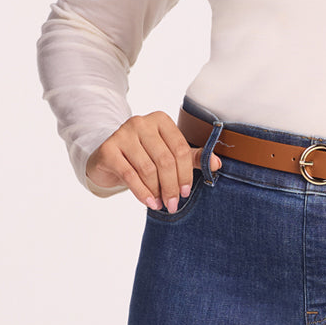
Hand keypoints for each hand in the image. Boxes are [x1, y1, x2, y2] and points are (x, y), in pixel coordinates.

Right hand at [85, 111, 221, 211]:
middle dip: (172, 186)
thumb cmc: (143, 155)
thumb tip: (217, 164)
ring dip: (157, 191)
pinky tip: (149, 202)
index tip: (186, 192)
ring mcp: (123, 133)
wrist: (107, 158)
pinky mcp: (109, 149)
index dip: (186, 173)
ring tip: (160, 204)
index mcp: (161, 120)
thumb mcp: (168, 154)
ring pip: (148, 168)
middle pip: (165, 160)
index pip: (180, 148)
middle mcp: (142, 122)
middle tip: (173, 204)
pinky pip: (130, 174)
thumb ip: (191, 157)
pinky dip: (142, 192)